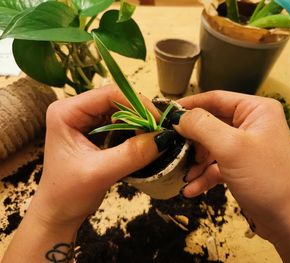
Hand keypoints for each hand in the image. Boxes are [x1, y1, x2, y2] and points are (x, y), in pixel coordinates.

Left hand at [2, 85, 162, 261]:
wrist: (58, 211)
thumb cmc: (68, 193)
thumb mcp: (100, 173)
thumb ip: (131, 155)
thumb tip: (162, 138)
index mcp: (66, 112)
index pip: (108, 94)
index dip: (137, 103)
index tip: (157, 121)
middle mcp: (74, 109)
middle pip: (115, 99)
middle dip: (139, 113)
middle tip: (157, 130)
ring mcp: (83, 118)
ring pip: (119, 109)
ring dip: (138, 120)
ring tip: (151, 135)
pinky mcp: (92, 129)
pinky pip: (119, 121)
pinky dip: (133, 128)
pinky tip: (142, 138)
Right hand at [174, 90, 289, 260]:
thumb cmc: (266, 178)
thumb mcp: (231, 147)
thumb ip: (202, 126)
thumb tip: (178, 117)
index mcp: (256, 110)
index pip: (216, 99)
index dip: (190, 105)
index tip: (166, 114)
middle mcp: (251, 125)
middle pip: (211, 124)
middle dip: (192, 140)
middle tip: (173, 149)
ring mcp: (246, 148)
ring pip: (211, 147)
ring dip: (196, 162)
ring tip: (184, 175)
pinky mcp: (242, 169)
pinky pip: (217, 166)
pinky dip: (204, 176)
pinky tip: (191, 189)